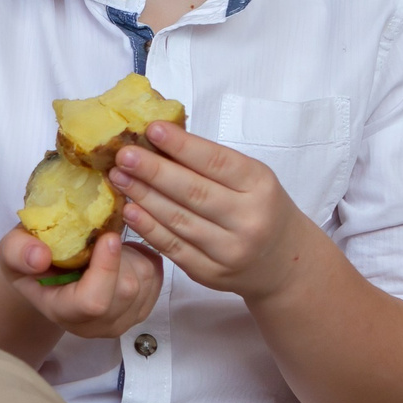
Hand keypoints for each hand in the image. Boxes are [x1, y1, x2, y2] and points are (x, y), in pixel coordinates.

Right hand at [0, 224, 161, 340]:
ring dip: (130, 253)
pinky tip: (120, 255)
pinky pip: (155, 275)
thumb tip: (39, 256)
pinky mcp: (142, 308)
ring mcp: (122, 320)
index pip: (93, 302)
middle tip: (100, 234)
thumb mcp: (12, 250)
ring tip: (104, 248)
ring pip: (144, 280)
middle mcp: (96, 325)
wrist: (48, 276)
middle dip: (119, 254)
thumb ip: (19, 252)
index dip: (105, 270)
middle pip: (126, 290)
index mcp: (63, 312)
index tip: (108, 237)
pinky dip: (142, 256)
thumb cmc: (31, 262)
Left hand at [111, 122, 318, 301]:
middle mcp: (249, 219)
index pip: (217, 162)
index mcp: (260, 186)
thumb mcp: (252, 179)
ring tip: (119, 177)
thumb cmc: (261, 208)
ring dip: (144, 197)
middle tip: (124, 155)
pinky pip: (173, 248)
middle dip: (153, 171)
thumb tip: (159, 138)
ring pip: (179, 220)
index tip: (152, 129)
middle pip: (193, 192)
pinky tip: (129, 210)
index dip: (182, 146)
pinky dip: (148, 228)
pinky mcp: (210, 273)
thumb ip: (211, 162)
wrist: (284, 262)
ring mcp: (230, 250)